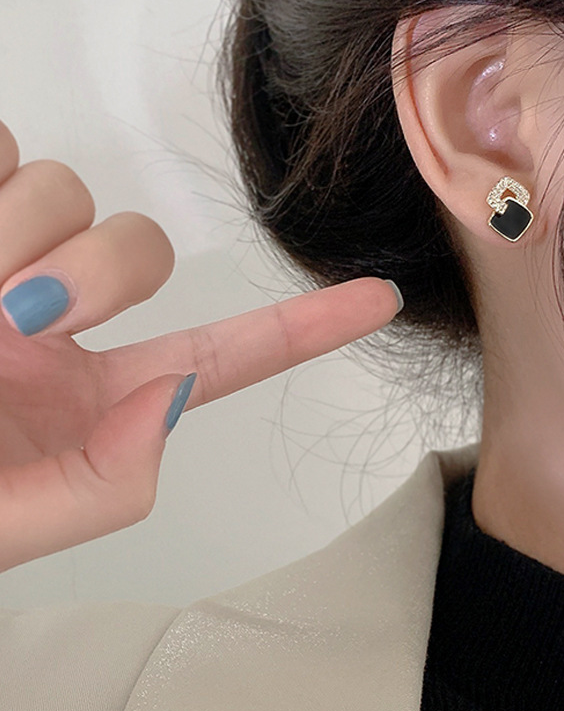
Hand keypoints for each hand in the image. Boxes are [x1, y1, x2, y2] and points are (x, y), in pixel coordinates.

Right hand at [0, 120, 400, 572]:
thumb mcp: (16, 523)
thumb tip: (172, 402)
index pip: (231, 352)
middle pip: (134, 240)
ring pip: (62, 187)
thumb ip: (106, 488)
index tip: (380, 298)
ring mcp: (8, 262)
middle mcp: (65, 323)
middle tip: (18, 317)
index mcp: (99, 395)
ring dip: (16, 233)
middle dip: (89, 267)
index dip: (309, 326)